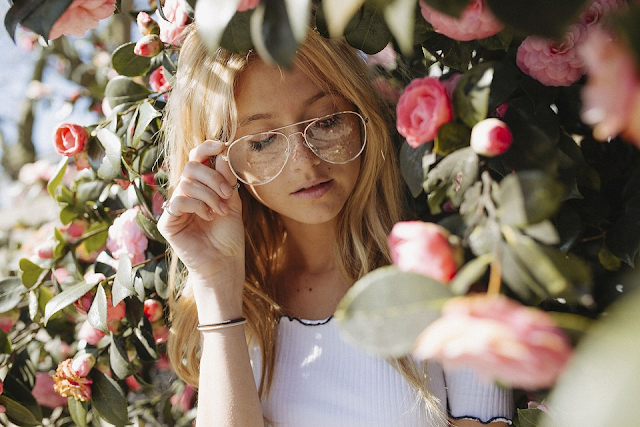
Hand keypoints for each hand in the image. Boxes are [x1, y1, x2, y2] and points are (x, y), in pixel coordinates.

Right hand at [157, 140, 243, 291]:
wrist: (225, 262)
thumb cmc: (228, 235)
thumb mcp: (232, 202)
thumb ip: (226, 180)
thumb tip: (222, 154)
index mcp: (200, 186)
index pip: (196, 159)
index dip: (206, 148)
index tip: (221, 145)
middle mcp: (185, 193)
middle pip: (191, 167)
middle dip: (212, 177)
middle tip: (226, 194)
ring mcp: (175, 207)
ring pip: (186, 183)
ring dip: (208, 195)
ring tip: (220, 211)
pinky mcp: (167, 222)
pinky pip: (178, 201)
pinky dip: (197, 205)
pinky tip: (208, 217)